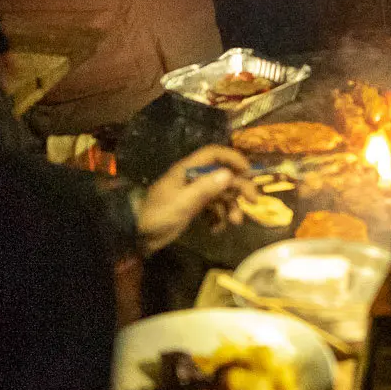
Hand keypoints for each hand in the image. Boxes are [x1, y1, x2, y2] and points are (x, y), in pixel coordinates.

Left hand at [134, 146, 253, 254]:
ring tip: (234, 222)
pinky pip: (212, 209)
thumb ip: (205, 188)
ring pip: (220, 194)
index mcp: (188, 170)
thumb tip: (230, 174)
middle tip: (254, 201)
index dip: (233, 158)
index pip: (214, 154)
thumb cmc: (158, 215)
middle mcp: (192, 178)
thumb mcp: (183, 202)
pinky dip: (218, 218)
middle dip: (239, 188)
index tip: (249, 172)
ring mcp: (192, 194)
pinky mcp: (191, 208)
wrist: (136, 235)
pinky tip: (216, 230)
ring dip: (230, 207)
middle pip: (223, 175)